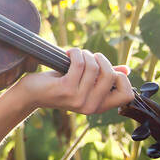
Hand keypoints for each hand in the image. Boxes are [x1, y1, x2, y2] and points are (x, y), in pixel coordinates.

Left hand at [13, 47, 136, 116]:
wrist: (32, 93)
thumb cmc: (60, 85)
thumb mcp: (85, 82)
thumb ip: (104, 78)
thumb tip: (126, 70)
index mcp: (99, 106)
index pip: (127, 95)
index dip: (122, 78)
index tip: (107, 69)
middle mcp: (91, 106)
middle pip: (111, 75)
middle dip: (101, 59)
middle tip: (89, 57)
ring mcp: (78, 99)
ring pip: (94, 67)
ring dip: (85, 54)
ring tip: (76, 55)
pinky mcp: (66, 89)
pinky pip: (79, 64)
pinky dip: (75, 53)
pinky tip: (69, 53)